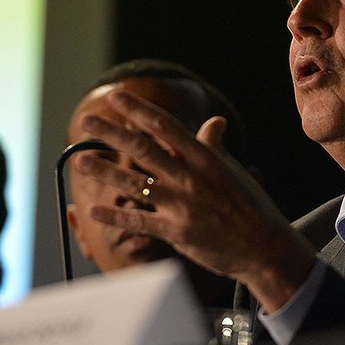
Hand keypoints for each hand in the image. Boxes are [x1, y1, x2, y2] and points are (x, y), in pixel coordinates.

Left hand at [78, 90, 317, 311]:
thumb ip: (214, 146)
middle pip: (143, 150)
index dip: (138, 110)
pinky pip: (139, 222)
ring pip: (135, 185)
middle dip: (112, 134)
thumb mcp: (233, 171)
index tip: (117, 97)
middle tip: (87, 120)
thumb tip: (214, 122)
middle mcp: (190, 178)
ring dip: (105, 172)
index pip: (165, 127)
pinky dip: (115, 217)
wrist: (264, 247)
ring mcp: (182, 206)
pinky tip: (94, 210)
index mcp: (205, 159)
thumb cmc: (250, 206)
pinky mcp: (177, 232)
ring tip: (80, 160)